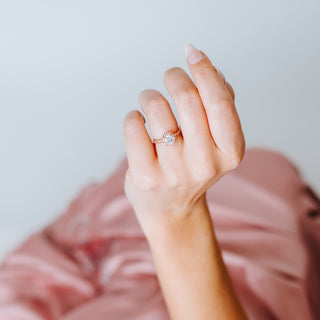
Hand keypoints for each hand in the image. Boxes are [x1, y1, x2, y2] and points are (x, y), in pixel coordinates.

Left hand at [123, 44, 244, 236]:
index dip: (204, 70)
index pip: (219, 101)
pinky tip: (139, 125)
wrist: (172, 208)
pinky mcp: (145, 176)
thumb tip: (213, 71)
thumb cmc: (193, 166)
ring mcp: (174, 172)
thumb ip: (221, 105)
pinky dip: (133, 116)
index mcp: (230, 151)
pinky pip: (133, 125)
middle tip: (170, 76)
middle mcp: (205, 163)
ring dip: (149, 96)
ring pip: (156, 108)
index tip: (192, 53)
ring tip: (150, 103)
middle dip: (175, 76)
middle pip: (187, 98)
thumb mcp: (217, 142)